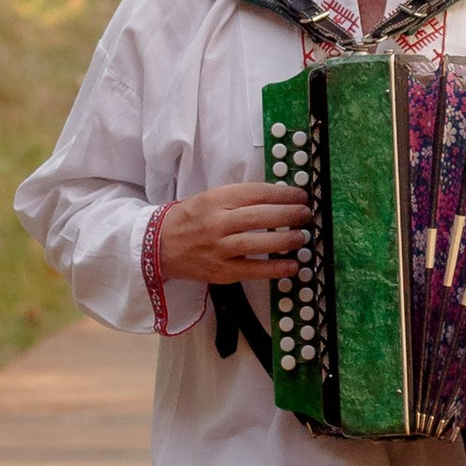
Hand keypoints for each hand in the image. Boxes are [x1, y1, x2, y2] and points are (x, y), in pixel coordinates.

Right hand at [154, 184, 308, 286]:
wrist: (158, 246)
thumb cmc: (189, 219)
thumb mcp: (210, 198)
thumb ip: (239, 198)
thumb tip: (278, 198)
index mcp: (215, 200)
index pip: (256, 193)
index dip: (283, 194)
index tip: (301, 196)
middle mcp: (216, 223)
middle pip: (259, 216)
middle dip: (289, 214)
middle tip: (306, 214)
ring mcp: (218, 249)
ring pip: (257, 242)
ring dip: (286, 240)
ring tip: (302, 237)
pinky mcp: (220, 272)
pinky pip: (252, 270)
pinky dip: (275, 268)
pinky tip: (293, 266)